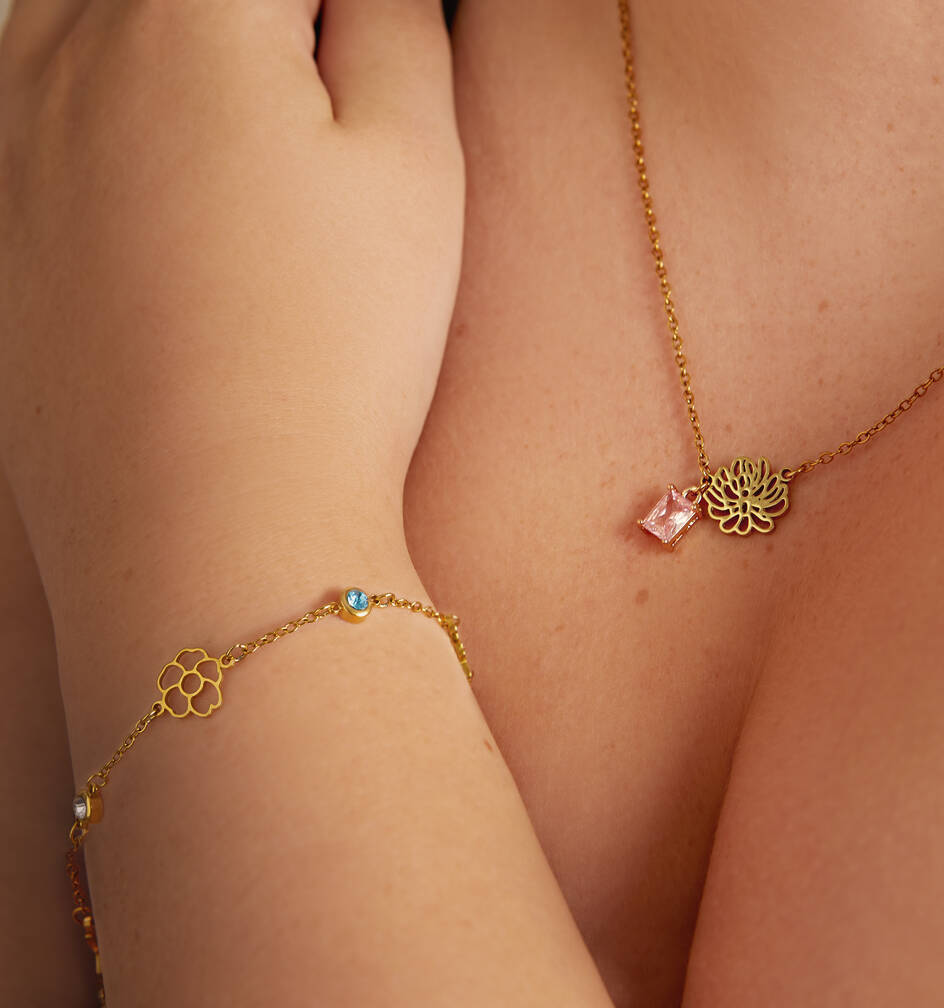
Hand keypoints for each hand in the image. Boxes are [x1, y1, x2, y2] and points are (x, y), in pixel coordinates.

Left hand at [0, 0, 462, 576]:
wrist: (216, 528)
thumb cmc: (332, 353)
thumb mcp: (412, 160)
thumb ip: (395, 19)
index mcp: (181, 14)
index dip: (343, 27)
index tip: (365, 86)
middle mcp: (56, 58)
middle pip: (168, 1)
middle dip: (260, 38)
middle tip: (315, 114)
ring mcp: (1, 153)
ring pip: (79, 34)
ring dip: (173, 70)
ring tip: (247, 170)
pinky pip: (34, 131)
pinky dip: (107, 139)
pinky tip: (173, 225)